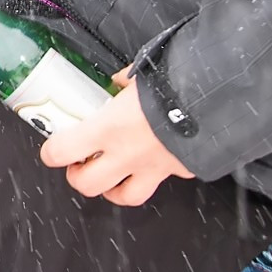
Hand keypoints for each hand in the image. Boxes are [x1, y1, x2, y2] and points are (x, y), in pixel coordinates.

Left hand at [39, 75, 194, 205]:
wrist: (221, 102)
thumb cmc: (179, 85)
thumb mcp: (141, 75)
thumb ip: (124, 81)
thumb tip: (120, 80)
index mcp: (108, 128)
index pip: (61, 151)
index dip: (51, 152)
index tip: (51, 147)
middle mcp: (126, 154)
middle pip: (86, 185)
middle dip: (77, 176)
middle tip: (79, 163)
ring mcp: (153, 168)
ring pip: (123, 197)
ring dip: (111, 188)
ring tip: (109, 175)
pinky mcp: (178, 171)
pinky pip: (161, 182)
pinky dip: (153, 175)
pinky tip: (152, 162)